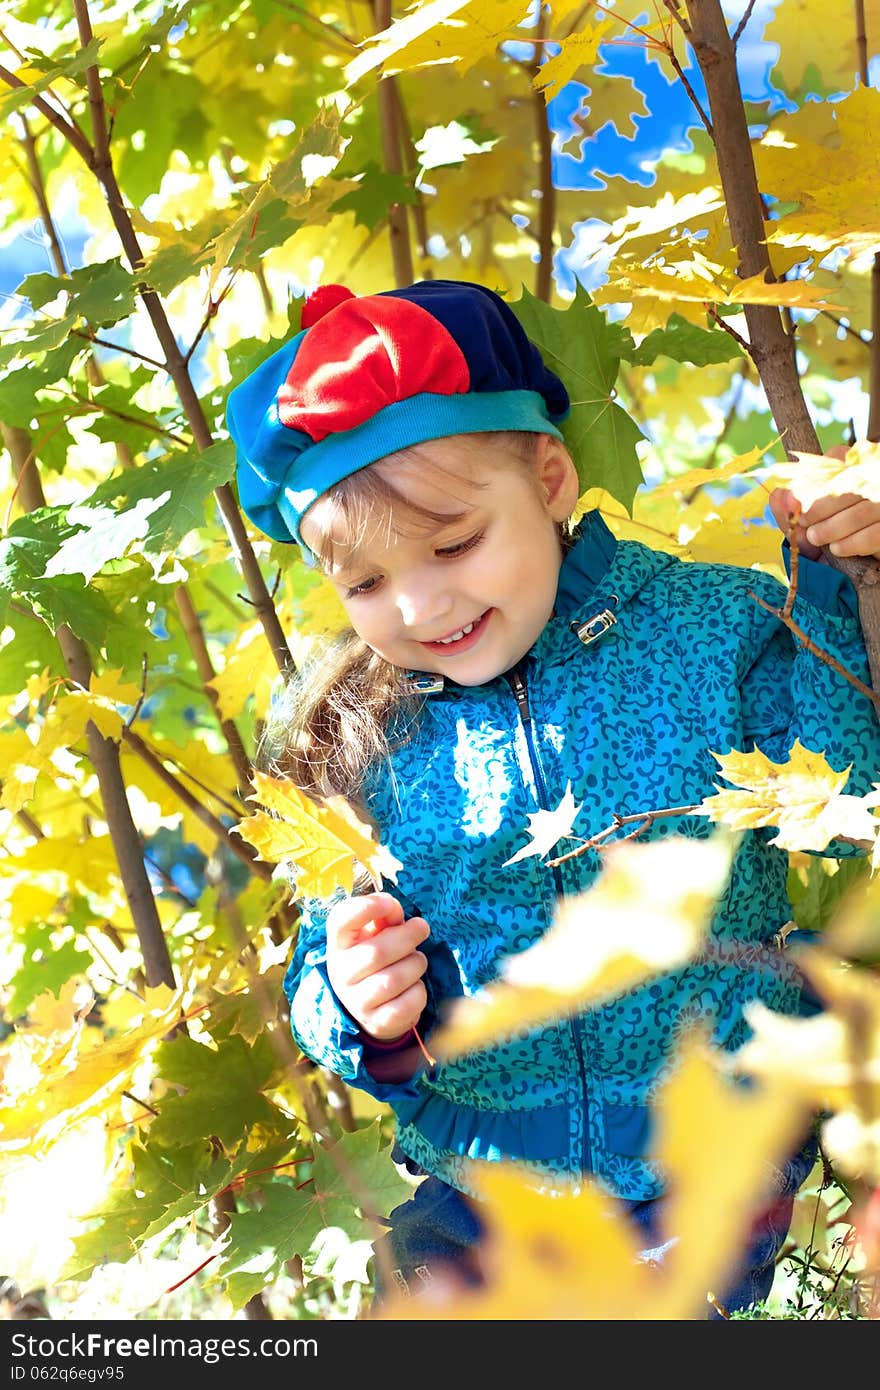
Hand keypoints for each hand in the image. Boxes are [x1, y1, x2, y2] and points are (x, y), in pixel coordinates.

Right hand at [325, 891, 429, 1041]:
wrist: (371, 1007)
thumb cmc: (375, 958)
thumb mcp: (373, 934)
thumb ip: (384, 917)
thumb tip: (394, 910)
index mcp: (339, 945)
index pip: (340, 920)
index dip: (367, 907)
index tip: (391, 903)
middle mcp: (341, 973)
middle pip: (377, 952)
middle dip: (408, 936)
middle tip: (422, 928)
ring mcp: (357, 1002)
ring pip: (395, 979)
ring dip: (416, 964)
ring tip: (417, 961)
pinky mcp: (377, 1022)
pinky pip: (408, 1003)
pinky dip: (419, 991)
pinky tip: (414, 986)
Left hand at [769, 443, 879, 560]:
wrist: (847, 564)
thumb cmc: (825, 533)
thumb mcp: (803, 519)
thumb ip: (788, 506)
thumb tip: (781, 497)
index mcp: (852, 466)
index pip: (836, 458)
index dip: (814, 479)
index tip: (798, 501)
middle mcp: (872, 479)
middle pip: (850, 484)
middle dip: (820, 507)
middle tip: (804, 523)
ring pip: (862, 510)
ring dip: (832, 527)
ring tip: (816, 537)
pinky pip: (874, 534)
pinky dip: (852, 543)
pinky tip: (837, 548)